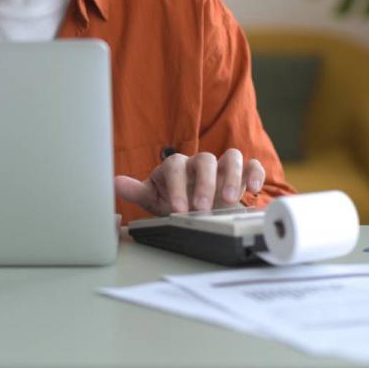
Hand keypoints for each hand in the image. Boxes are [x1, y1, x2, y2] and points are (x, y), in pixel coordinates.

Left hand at [114, 149, 264, 215]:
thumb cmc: (174, 200)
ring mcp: (222, 167)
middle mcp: (199, 163)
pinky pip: (252, 165)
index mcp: (177, 166)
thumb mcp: (154, 198)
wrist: (196, 206)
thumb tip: (113, 182)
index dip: (176, 186)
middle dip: (204, 184)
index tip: (178, 209)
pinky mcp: (241, 174)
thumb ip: (137, 191)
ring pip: (231, 157)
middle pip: (204, 159)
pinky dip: (255, 174)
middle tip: (202, 208)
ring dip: (232, 177)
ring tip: (230, 201)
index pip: (175, 166)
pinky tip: (254, 191)